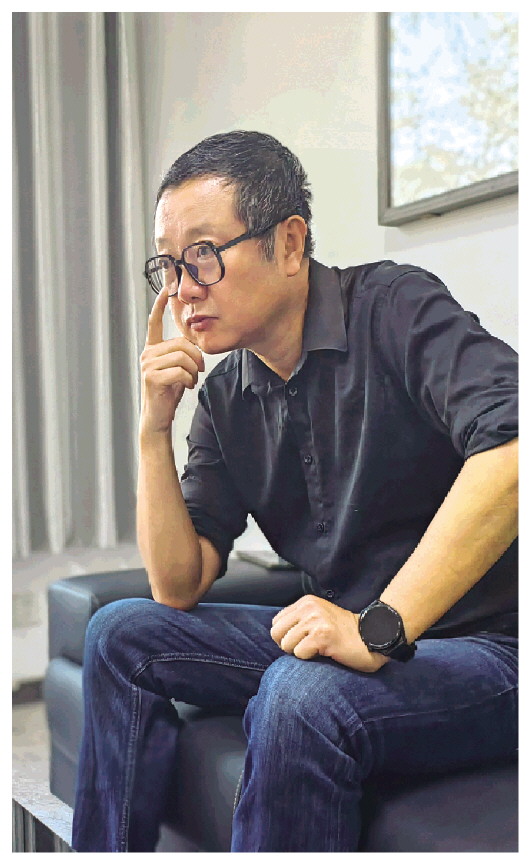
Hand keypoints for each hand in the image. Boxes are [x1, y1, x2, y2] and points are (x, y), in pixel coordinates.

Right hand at [140, 286, 204, 433]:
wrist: (158, 417)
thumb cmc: (170, 392)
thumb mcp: (178, 368)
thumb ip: (182, 354)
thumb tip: (196, 344)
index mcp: (152, 349)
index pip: (154, 322)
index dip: (159, 305)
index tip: (165, 288)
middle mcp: (147, 354)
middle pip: (181, 343)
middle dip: (196, 356)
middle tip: (199, 370)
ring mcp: (147, 365)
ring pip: (182, 356)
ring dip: (194, 370)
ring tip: (191, 379)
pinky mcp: (152, 377)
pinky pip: (181, 370)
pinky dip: (189, 379)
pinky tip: (187, 386)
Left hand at [270, 595, 389, 672]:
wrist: (371, 637)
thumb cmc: (344, 633)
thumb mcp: (318, 616)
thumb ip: (299, 620)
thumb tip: (277, 635)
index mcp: (306, 602)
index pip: (276, 623)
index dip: (286, 636)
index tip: (304, 640)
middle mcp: (309, 608)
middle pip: (276, 634)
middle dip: (289, 645)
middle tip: (309, 646)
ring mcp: (315, 620)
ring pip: (287, 645)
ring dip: (301, 652)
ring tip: (319, 648)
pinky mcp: (322, 636)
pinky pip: (299, 653)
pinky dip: (310, 658)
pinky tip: (326, 651)